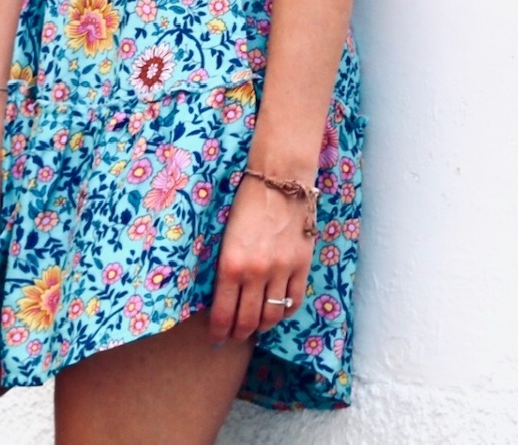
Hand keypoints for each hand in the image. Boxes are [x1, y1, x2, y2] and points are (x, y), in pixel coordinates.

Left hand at [207, 173, 313, 341]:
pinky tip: (276, 309)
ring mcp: (281, 271)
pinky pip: (293, 301)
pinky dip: (284, 310)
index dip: (218, 331)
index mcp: (230, 264)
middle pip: (247, 320)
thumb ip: (226, 267)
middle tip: (234, 335)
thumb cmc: (246, 202)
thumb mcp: (225, 236)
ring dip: (261, 326)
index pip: (222, 312)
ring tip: (255, 325)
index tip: (216, 337)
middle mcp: (255, 273)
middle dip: (238, 333)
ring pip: (271, 315)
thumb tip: (223, 295)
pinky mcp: (301, 265)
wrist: (279, 180)